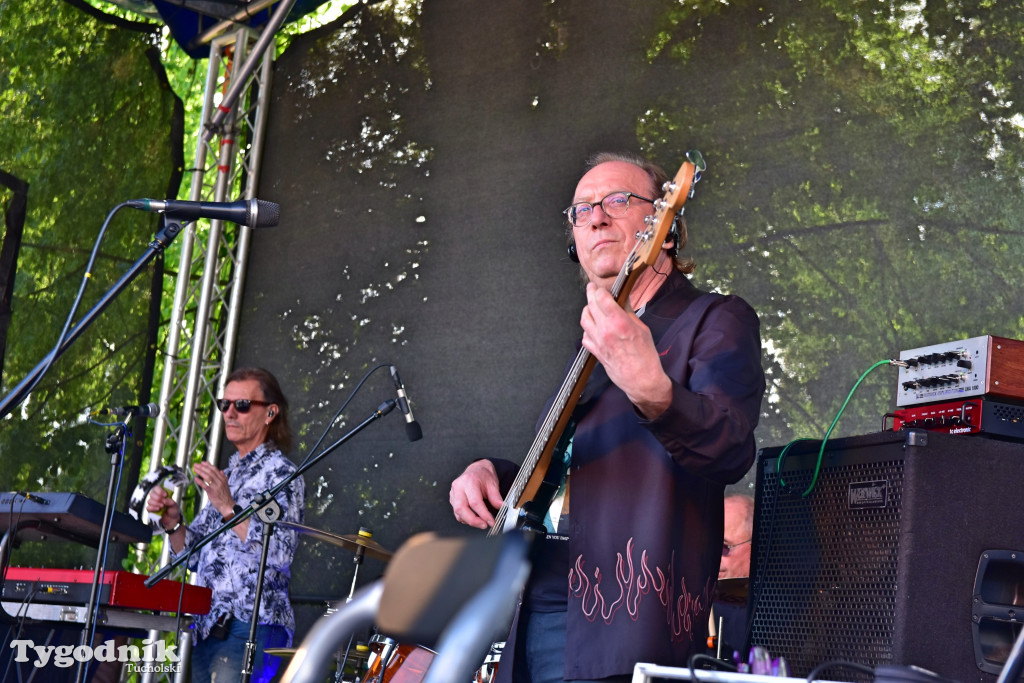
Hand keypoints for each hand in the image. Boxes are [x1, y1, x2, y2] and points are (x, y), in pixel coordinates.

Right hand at [146, 486, 180, 528]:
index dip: (159, 490)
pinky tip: (158, 509)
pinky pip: (148, 507)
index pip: (157, 488)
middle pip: (152, 494)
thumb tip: (165, 500)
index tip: (165, 495)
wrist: (172, 520)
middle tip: (163, 502)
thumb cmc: (173, 510)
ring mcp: (153, 504)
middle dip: (158, 498)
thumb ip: (171, 502)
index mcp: (162, 494)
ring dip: (156, 503)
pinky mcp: (151, 510)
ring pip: (149, 500)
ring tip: (162, 506)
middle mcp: (157, 498)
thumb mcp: (175, 506)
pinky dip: (153, 508)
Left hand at [193, 462, 233, 516]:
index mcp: (223, 479)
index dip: (208, 465)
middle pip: (210, 472)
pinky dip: (200, 481)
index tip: (203, 462)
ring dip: (200, 472)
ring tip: (195, 469)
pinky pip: (205, 485)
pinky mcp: (212, 492)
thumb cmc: (226, 497)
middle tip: (196, 464)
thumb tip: (221, 471)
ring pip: (207, 477)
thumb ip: (223, 477)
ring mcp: (216, 486)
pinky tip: (195, 479)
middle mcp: (219, 482)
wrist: (228, 505)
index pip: (215, 470)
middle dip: (202, 467)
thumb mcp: (226, 485)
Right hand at [449, 460, 502, 529]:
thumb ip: (496, 497)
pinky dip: (465, 518)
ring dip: (469, 520)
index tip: (491, 522)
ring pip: (457, 512)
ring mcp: (453, 492)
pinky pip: (456, 512)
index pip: (475, 502)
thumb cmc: (484, 475)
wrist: (477, 469)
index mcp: (469, 481)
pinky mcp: (452, 498)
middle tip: (484, 525)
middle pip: (461, 508)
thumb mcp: (493, 483)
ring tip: (481, 522)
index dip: (483, 514)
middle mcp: (458, 487)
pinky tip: (473, 518)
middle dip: (473, 521)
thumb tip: (501, 507)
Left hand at [580, 283, 671, 417]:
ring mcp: (598, 341)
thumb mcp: (642, 329)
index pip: (602, 298)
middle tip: (591, 288)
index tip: (601, 287)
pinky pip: (585, 336)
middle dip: (590, 294)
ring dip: (587, 310)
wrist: (641, 379)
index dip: (600, 290)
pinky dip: (587, 329)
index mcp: (619, 322)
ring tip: (591, 306)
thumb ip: (629, 312)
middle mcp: (605, 330)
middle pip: (591, 306)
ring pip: (584, 319)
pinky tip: (593, 326)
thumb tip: (623, 300)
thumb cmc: (645, 356)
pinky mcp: (596, 352)